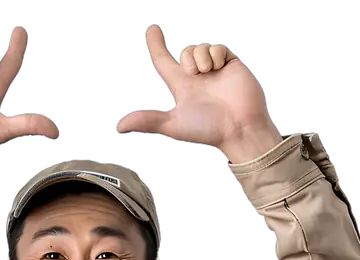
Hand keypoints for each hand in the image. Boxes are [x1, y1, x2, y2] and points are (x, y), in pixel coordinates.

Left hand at [116, 27, 275, 151]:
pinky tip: (220, 70)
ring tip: (209, 75)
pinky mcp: (229, 64)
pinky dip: (215, 56)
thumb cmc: (208, 129)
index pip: (164, 62)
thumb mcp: (174, 124)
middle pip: (183, 52)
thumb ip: (148, 121)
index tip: (150, 29)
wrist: (239, 127)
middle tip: (195, 77)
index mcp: (182, 87)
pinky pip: (217, 47)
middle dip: (186, 60)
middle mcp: (196, 77)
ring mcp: (213, 70)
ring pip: (199, 48)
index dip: (156, 46)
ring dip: (201, 60)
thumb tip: (119, 126)